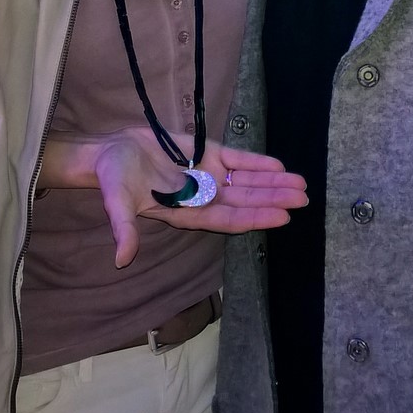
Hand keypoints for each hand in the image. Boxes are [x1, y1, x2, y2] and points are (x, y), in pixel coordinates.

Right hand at [43, 128, 307, 268]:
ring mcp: (207, 174)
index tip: (282, 218)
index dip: (255, 218)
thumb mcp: (115, 204)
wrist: (109, 152)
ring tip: (300, 183)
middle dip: (274, 199)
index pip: (228, 219)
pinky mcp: (206, 153)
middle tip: (303, 198)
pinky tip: (278, 164)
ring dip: (272, 182)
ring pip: (247, 180)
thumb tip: (120, 260)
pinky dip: (256, 161)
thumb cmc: (113, 180)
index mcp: (187, 212)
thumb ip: (123, 229)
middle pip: (246, 200)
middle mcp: (203, 196)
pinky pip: (237, 159)